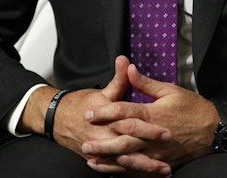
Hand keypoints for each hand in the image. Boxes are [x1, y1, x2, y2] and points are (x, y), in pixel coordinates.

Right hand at [19, 56, 171, 171]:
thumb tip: (125, 60)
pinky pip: (116, 171)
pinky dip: (131, 174)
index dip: (150, 129)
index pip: (132, 125)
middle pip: (130, 147)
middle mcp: (104, 138)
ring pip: (125, 163)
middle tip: (170, 154)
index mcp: (107, 119)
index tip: (167, 131)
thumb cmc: (80, 104)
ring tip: (165, 170)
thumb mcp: (101, 91)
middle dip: (151, 151)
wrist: (56, 119)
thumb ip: (118, 79)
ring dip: (145, 168)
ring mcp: (100, 151)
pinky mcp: (98, 159)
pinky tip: (145, 176)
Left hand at [82, 59, 216, 174]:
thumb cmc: (193, 108)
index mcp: (153, 114)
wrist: (214, 130)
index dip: (104, 113)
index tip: (89, 113)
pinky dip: (124, 172)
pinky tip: (112, 171)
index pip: (123, 113)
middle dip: (102, 143)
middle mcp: (153, 136)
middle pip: (122, 140)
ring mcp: (157, 153)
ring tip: (91, 161)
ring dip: (109, 161)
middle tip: (84, 144)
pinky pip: (140, 170)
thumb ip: (146, 83)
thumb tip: (128, 68)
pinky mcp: (162, 163)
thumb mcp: (170, 90)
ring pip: (129, 159)